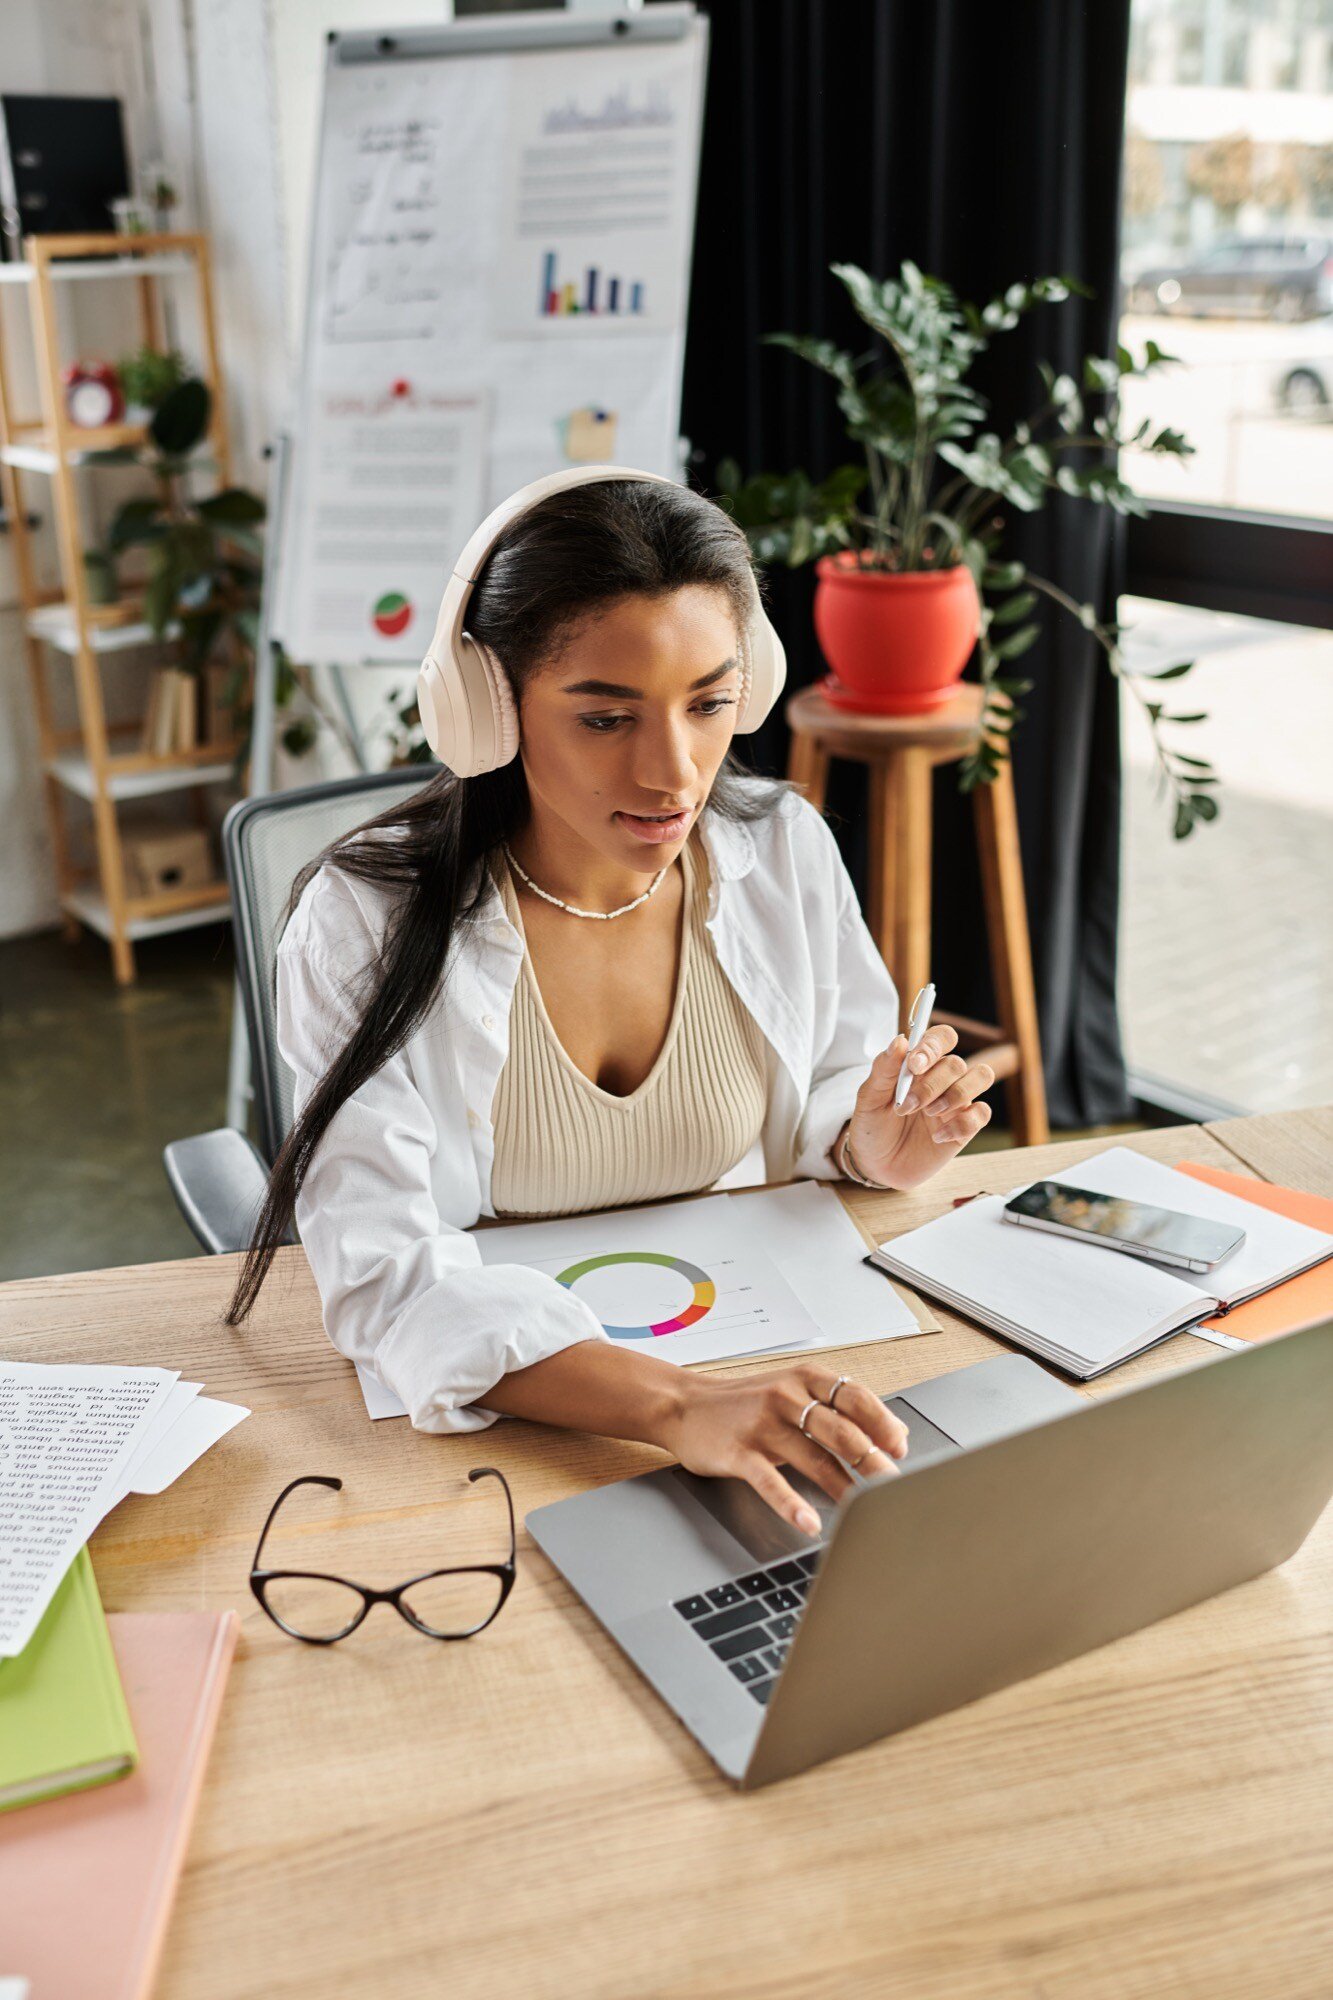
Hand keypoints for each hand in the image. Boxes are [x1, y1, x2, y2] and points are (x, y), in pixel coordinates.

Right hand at [660, 1364, 909, 1534]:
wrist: (683, 1405)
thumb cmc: (744, 1403)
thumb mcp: (792, 1393)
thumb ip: (836, 1409)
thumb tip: (892, 1432)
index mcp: (804, 1379)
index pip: (855, 1397)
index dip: (883, 1424)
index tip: (900, 1450)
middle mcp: (786, 1396)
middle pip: (842, 1430)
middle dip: (873, 1462)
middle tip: (893, 1487)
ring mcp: (763, 1424)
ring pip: (814, 1457)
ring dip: (844, 1487)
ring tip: (864, 1509)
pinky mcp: (740, 1452)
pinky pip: (772, 1481)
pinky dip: (793, 1504)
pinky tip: (809, 1522)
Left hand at [840, 1025, 993, 1190]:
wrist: (876, 1166)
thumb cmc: (873, 1126)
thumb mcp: (869, 1098)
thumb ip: (884, 1069)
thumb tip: (900, 1040)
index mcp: (919, 1065)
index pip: (941, 1038)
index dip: (933, 1046)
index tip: (914, 1066)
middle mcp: (942, 1079)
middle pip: (957, 1063)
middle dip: (932, 1085)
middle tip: (907, 1105)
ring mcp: (956, 1102)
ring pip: (982, 1076)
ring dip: (955, 1094)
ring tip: (929, 1114)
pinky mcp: (966, 1127)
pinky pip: (982, 1113)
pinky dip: (963, 1123)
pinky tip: (938, 1136)